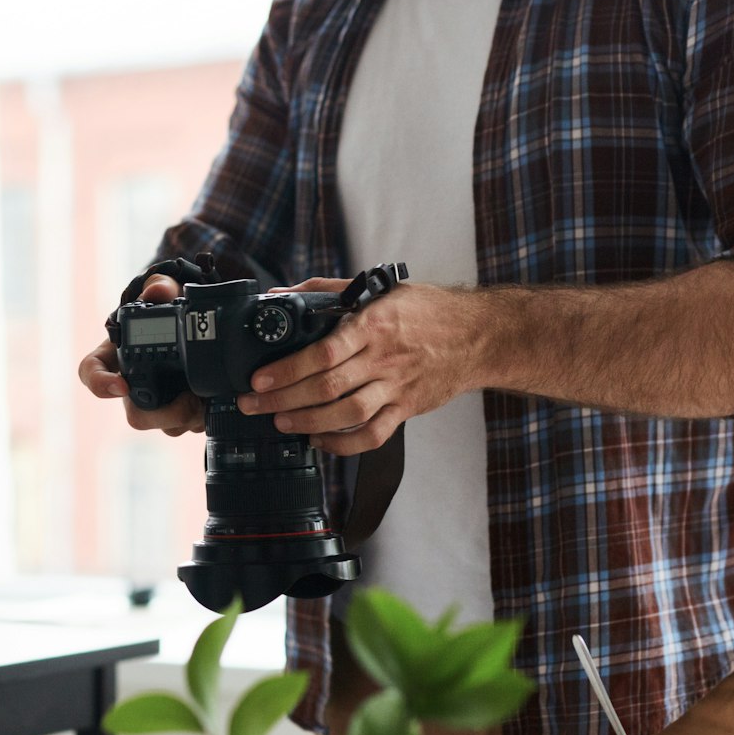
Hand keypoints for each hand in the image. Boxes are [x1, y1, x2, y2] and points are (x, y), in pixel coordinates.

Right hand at [78, 274, 205, 436]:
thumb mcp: (164, 294)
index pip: (91, 373)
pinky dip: (206, 416)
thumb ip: (160, 289)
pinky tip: (217, 398)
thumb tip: (157, 292)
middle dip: (167, 414)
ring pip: (169, 426)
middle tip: (191, 399)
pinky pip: (189, 427)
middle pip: (137, 416)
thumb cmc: (165, 311)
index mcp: (114, 357)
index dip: (101, 384)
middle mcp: (131, 387)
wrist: (193, 327)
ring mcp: (156, 405)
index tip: (122, 386)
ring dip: (193, 416)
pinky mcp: (180, 415)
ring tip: (211, 394)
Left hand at [235, 279, 483, 455]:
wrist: (478, 335)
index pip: (324, 353)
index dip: (287, 369)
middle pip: (328, 388)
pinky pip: (372, 435)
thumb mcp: (379, 290)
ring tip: (281, 422)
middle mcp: (384, 358)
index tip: (259, 378)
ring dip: (308, 423)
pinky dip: (342, 444)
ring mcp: (397, 387)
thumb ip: (327, 291)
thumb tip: (280, 295)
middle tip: (254, 404)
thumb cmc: (425, 310)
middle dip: (283, 400)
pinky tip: (319, 439)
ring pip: (347, 415)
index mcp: (374, 325)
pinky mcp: (407, 409)